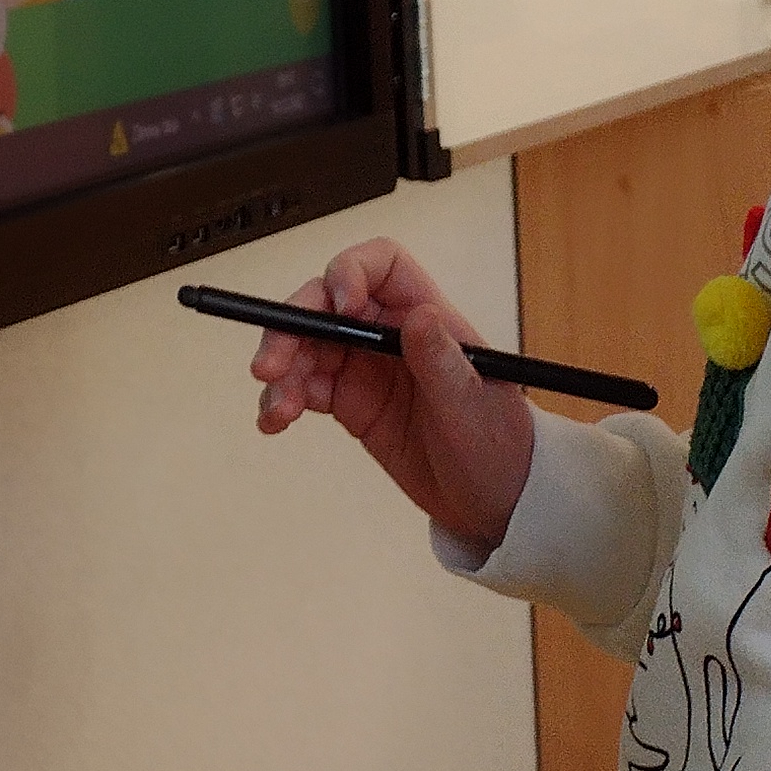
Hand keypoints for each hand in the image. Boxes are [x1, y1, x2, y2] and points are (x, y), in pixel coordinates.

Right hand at [246, 237, 534, 556]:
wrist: (496, 504)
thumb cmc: (500, 448)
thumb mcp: (474, 407)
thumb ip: (442, 362)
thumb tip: (420, 315)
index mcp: (427, 318)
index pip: (382, 266)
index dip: (351, 272)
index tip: (338, 305)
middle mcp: (389, 333)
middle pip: (326, 304)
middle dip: (292, 326)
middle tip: (271, 364)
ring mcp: (365, 367)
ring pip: (305, 346)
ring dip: (281, 369)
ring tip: (278, 409)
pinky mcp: (349, 402)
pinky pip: (303, 386)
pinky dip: (281, 399)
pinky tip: (275, 421)